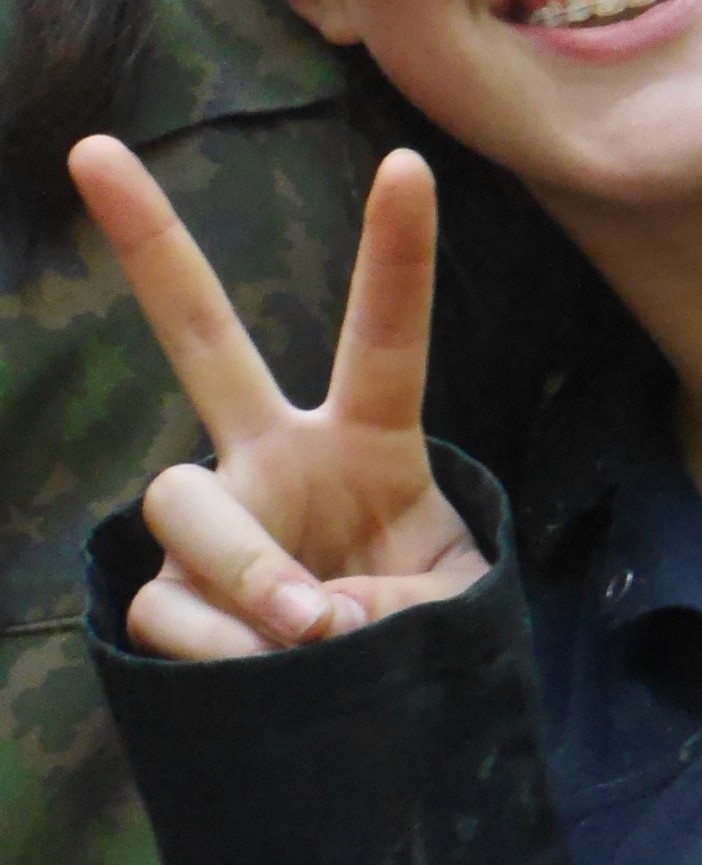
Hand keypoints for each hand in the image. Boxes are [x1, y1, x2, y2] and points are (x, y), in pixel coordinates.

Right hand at [76, 141, 485, 659]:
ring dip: (249, 571)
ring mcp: (209, 517)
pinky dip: (229, 653)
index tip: (409, 162)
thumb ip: (391, 601)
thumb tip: (299, 617)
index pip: (386, 337)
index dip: (396, 256)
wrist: (366, 714)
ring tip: (314, 626)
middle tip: (90, 150)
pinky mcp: (162, 594)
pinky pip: (171, 608)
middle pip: (202, 341)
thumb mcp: (448, 609)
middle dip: (150, 246)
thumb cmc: (418, 636)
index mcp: (369, 441)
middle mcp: (272, 456)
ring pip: (184, 505)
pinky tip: (267, 672)